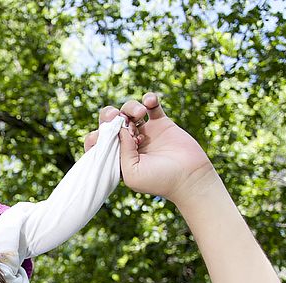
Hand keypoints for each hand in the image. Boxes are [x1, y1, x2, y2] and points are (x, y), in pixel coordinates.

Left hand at [85, 93, 215, 203]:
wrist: (189, 177)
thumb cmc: (159, 180)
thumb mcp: (132, 172)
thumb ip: (122, 151)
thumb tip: (119, 127)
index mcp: (116, 158)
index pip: (98, 142)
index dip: (96, 135)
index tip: (99, 135)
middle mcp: (128, 144)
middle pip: (111, 122)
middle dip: (108, 116)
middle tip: (115, 117)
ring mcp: (144, 132)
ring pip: (129, 111)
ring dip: (130, 108)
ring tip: (140, 114)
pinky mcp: (161, 123)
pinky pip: (152, 105)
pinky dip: (149, 99)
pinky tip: (150, 101)